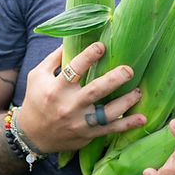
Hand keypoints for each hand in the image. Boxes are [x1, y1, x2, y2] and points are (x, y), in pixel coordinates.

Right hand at [15, 42, 145, 153]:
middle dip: (114, 80)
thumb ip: (54, 58)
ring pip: (107, 113)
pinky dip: (127, 125)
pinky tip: (141, 118)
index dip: (88, 56)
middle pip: (94, 91)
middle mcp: (69, 106)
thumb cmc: (36, 99)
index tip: (102, 46)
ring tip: (138, 91)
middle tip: (129, 70)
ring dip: (125, 102)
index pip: (74, 70)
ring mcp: (80, 122)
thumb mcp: (38, 75)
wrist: (33, 135)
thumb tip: (73, 38)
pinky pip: (110, 130)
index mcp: (56, 89)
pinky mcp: (88, 134)